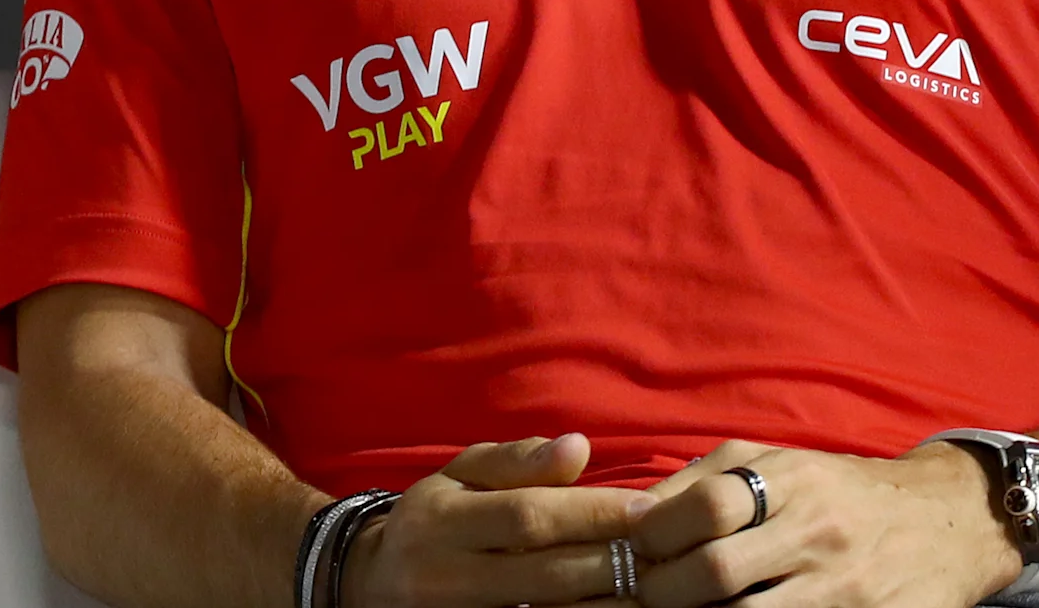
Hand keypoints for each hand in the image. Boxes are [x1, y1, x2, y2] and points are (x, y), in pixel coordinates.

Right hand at [343, 434, 658, 607]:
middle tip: (667, 547)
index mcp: (440, 520)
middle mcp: (445, 575)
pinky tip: (617, 607)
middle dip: (613, 559)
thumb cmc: (433, 520)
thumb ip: (517, 462)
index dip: (591, 511)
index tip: (648, 504)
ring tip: (657, 582)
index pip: (528, 516)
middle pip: (547, 573)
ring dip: (608, 601)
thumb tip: (578, 447)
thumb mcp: (458, 476)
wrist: (371, 586)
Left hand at [625, 440, 1019, 607]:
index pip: (707, 506)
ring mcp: (842, 588)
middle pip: (718, 571)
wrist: (947, 524)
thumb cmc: (840, 491)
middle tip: (643, 592)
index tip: (634, 545)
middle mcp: (818, 534)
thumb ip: (704, 480)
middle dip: (663, 589)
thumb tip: (633, 511)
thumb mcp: (778, 463)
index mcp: (793, 482)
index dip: (654, 530)